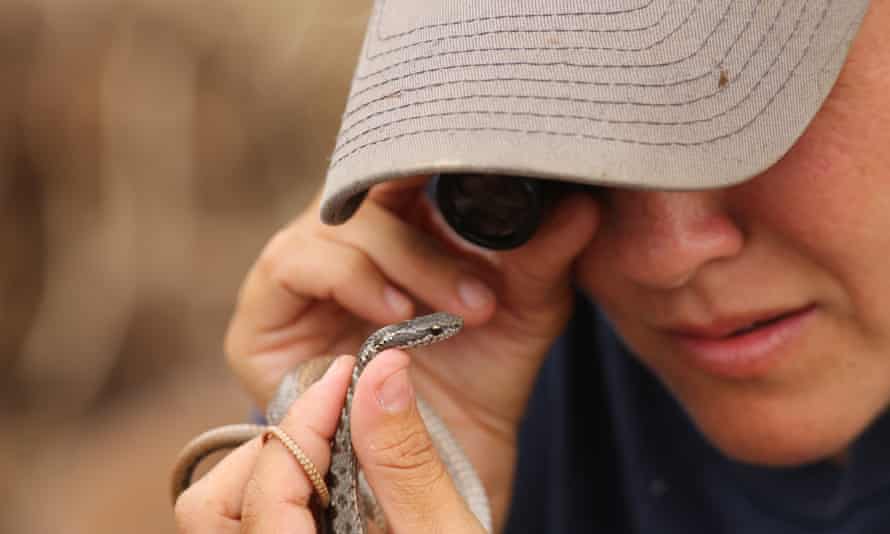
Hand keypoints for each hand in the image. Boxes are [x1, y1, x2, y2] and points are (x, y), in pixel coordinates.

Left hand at [175, 352, 486, 532]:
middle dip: (272, 446)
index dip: (305, 419)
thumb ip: (406, 459)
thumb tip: (383, 371)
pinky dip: (276, 496)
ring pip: (220, 520)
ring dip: (269, 470)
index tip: (345, 373)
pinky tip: (329, 486)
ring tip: (331, 448)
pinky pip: (245, 531)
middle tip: (332, 413)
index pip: (267, 491)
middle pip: (211, 508)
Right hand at [224, 176, 598, 528]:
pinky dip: (354, 278)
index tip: (483, 154)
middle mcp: (346, 236)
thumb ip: (545, 257)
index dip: (431, 149)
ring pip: (341, 221)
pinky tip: (399, 314)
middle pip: (369, 182)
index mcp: (399, 221)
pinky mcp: (264, 309)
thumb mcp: (523, 313)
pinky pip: (297, 260)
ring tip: (462, 311)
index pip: (401, 159)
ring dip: (407, 260)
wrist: (439, 462)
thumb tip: (582, 204)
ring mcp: (302, 268)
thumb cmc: (479, 378)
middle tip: (484, 284)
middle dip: (431, 223)